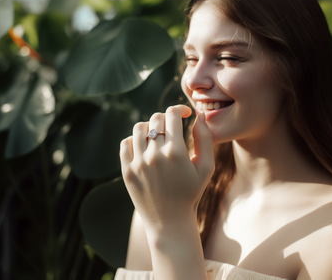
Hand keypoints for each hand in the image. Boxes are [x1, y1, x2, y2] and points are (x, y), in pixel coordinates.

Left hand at [119, 105, 214, 232]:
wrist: (169, 221)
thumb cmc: (191, 193)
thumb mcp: (205, 167)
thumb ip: (205, 138)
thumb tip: (199, 115)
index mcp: (176, 152)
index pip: (172, 114)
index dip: (179, 109)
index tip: (185, 113)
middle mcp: (155, 155)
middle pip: (156, 119)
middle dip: (166, 118)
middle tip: (172, 127)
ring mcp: (138, 163)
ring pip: (139, 127)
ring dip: (150, 126)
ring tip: (158, 135)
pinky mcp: (126, 170)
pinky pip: (126, 142)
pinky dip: (135, 139)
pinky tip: (145, 146)